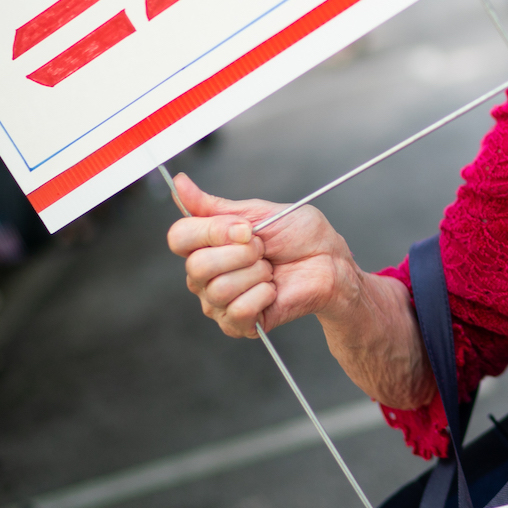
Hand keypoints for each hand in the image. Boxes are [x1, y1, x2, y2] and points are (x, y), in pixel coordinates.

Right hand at [166, 174, 356, 337]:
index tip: (245, 228)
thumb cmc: (299, 237)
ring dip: (256, 274)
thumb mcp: (258, 211)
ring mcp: (218, 301)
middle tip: (263, 250)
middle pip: (197, 265)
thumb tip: (179, 183)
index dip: (212, 231)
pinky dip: (263, 295)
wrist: (329, 263)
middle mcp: (205, 275)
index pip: (179, 237)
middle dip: (241, 253)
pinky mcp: (237, 324)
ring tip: (270, 270)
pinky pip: (238, 311)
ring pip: (219, 289)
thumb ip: (214, 205)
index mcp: (206, 244)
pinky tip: (273, 290)